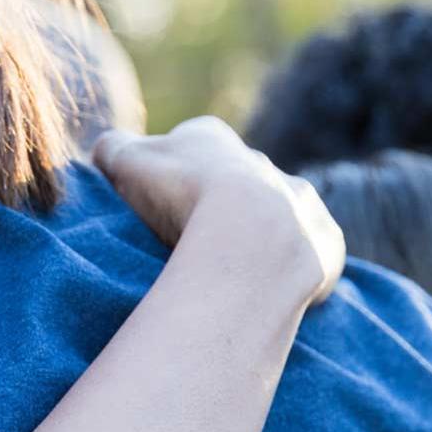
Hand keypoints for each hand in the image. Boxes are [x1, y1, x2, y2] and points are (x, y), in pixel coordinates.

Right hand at [95, 116, 345, 303]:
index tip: (155, 207)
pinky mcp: (324, 243)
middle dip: (216, 210)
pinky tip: (270, 292)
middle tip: (191, 247)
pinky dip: (291, 272)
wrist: (251, 234)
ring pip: (276, 219)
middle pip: (233, 184)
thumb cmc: (181, 194)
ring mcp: (299, 202)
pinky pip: (307, 256)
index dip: (166, 177)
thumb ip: (112, 150)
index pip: (185, 150)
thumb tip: (107, 151)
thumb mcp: (127, 163)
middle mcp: (262, 164)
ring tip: (232, 275)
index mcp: (211, 139)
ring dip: (257, 241)